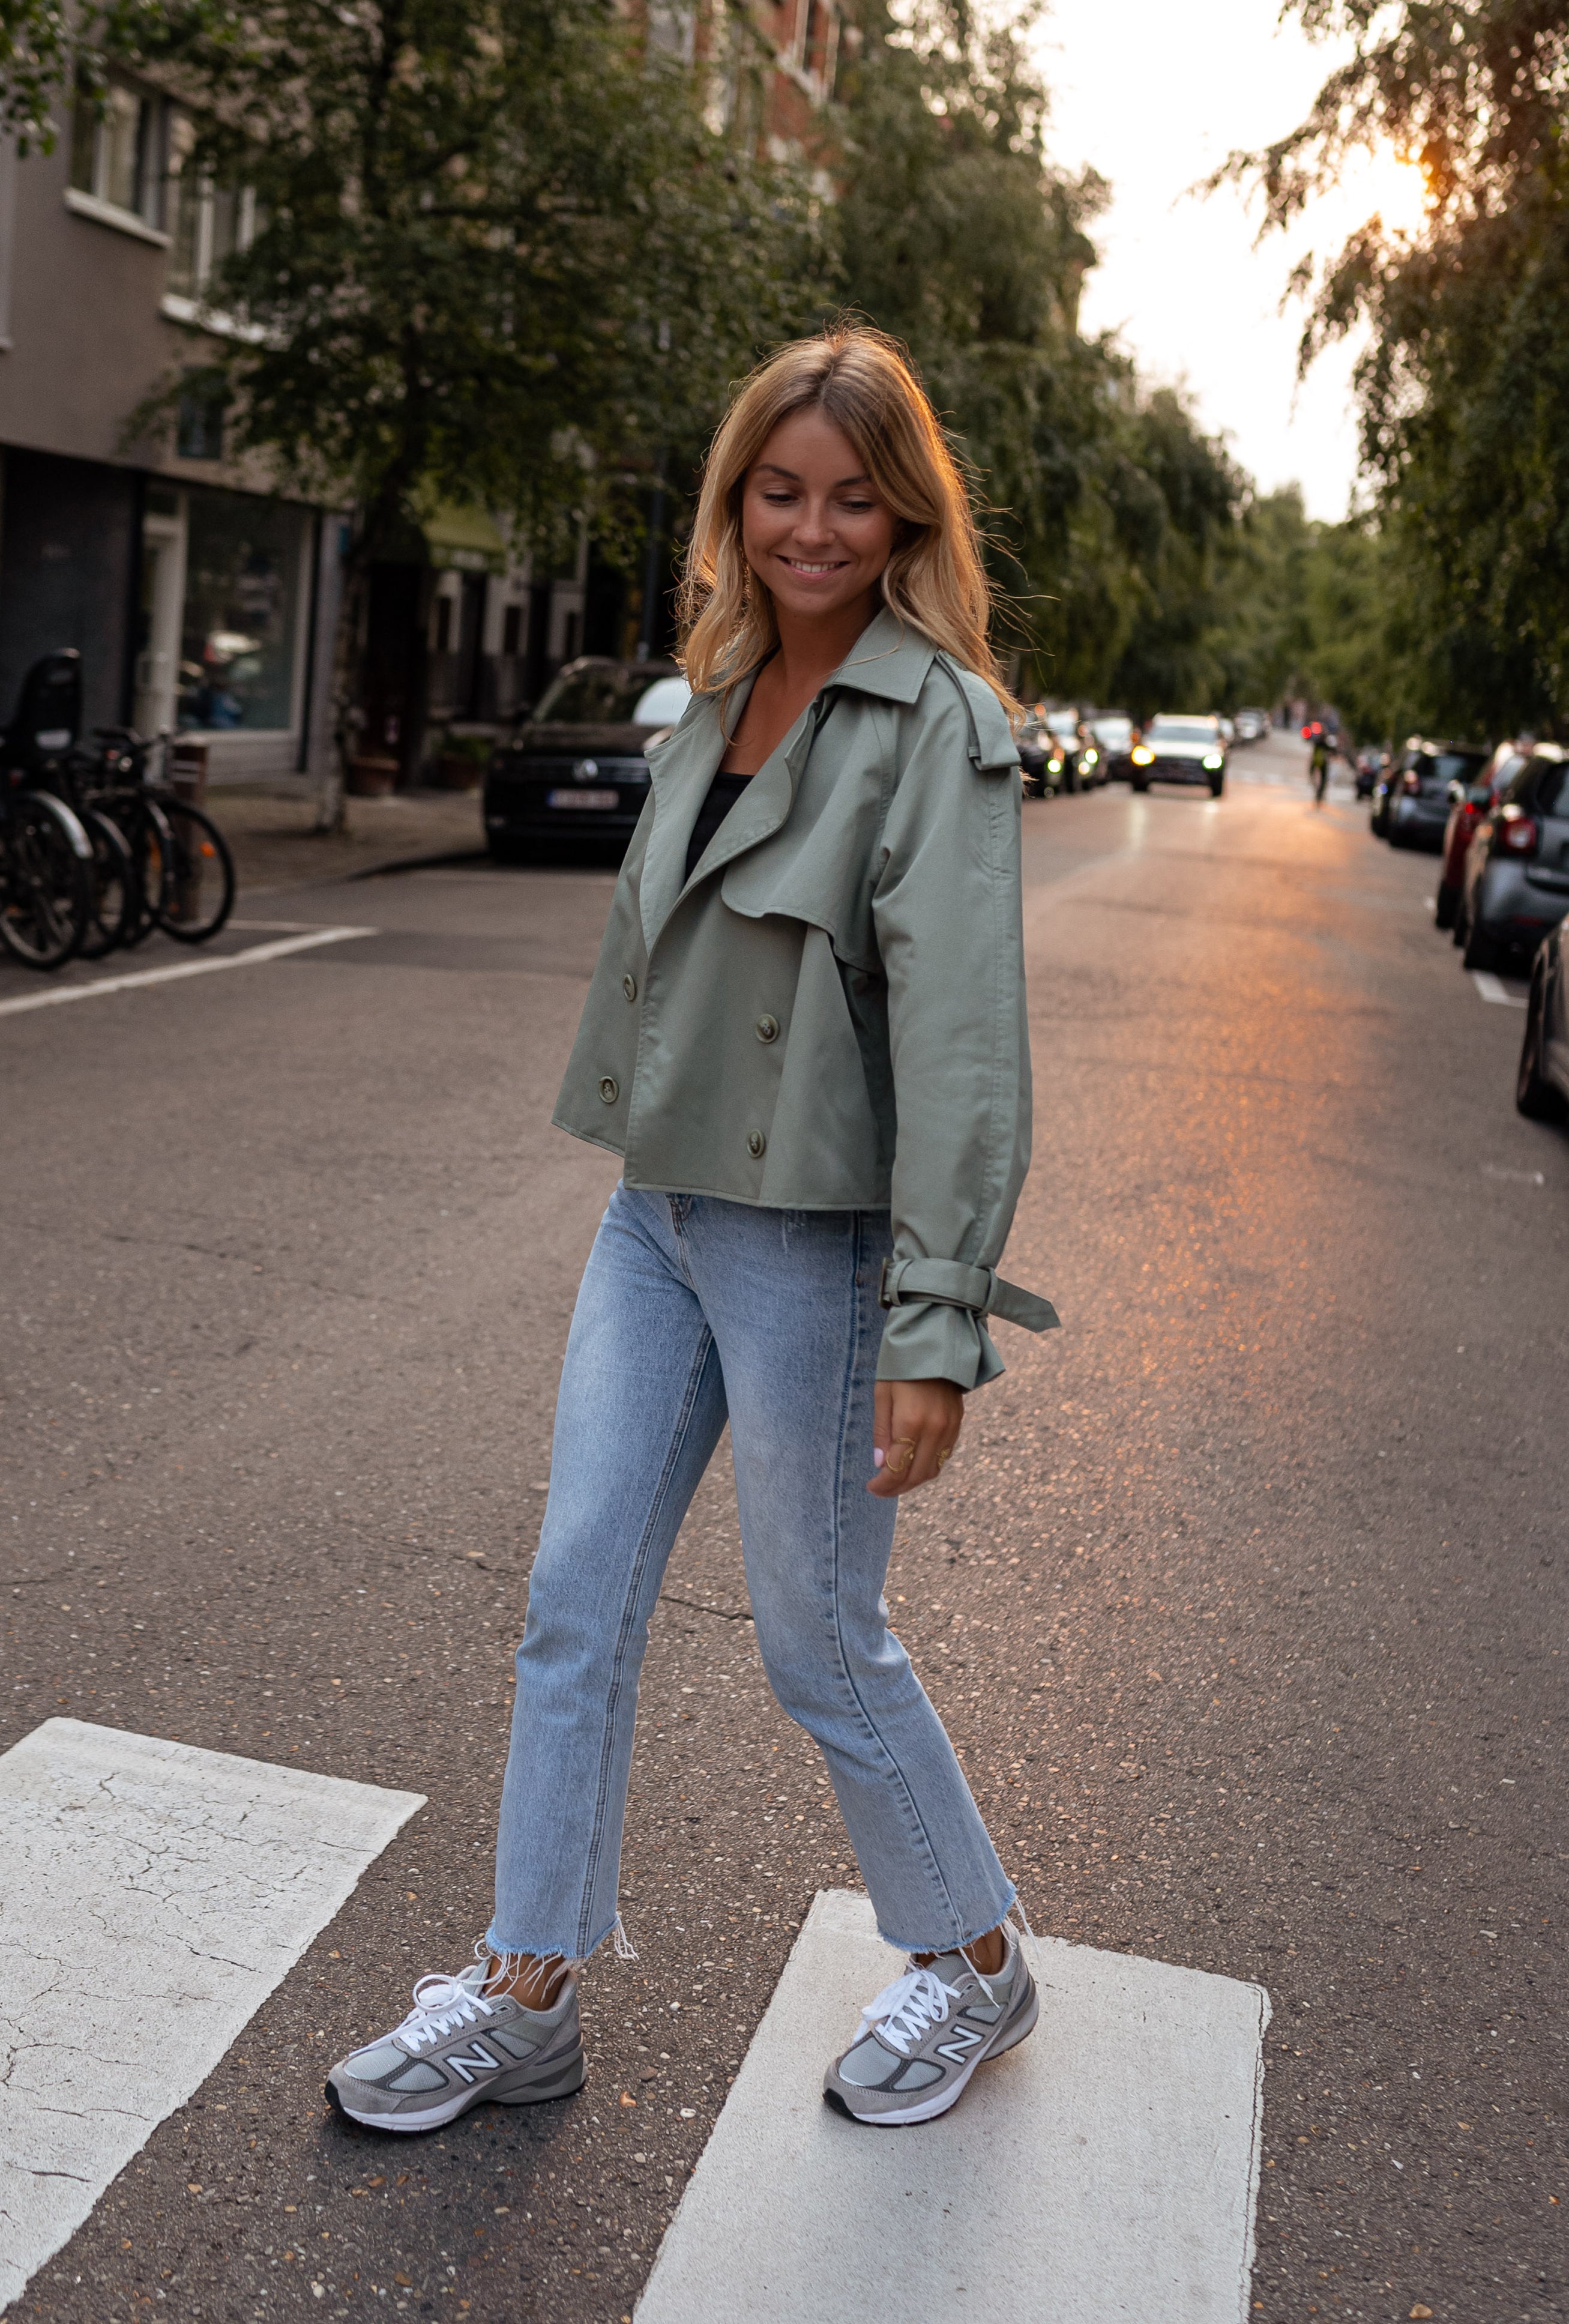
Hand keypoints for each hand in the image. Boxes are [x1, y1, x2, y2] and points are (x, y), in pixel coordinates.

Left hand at [868, 1377, 963, 1496]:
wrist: (935, 1343)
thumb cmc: (902, 1367)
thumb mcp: (883, 1395)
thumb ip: (882, 1431)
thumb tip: (880, 1464)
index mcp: (911, 1422)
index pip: (897, 1468)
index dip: (883, 1485)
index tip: (872, 1488)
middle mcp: (934, 1430)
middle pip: (917, 1475)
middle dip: (898, 1488)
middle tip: (882, 1489)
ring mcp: (949, 1428)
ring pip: (933, 1469)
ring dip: (914, 1480)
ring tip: (897, 1479)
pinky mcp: (958, 1423)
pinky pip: (944, 1455)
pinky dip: (928, 1465)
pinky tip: (914, 1462)